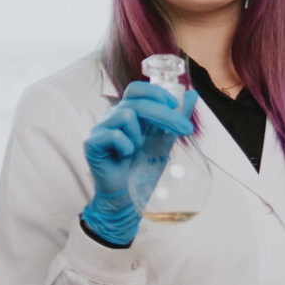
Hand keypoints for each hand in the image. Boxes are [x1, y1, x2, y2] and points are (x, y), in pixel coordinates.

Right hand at [81, 81, 197, 244]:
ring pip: (126, 116)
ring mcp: (100, 128)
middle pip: (137, 102)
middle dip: (165, 115)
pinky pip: (114, 135)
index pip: (137, 89)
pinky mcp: (92, 143)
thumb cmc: (143, 167)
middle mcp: (112, 116)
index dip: (155, 92)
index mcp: (127, 112)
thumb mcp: (165, 140)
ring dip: (139, 136)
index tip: (175, 104)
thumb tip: (192, 95)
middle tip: (185, 130)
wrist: (127, 195)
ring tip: (137, 150)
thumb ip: (176, 118)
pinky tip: (126, 157)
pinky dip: (126, 147)